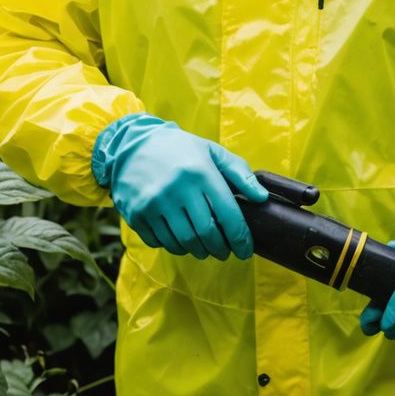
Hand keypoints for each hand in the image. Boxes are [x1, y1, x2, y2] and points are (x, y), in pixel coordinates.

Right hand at [92, 114, 267, 259]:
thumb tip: (262, 198)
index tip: (245, 251)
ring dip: (199, 250)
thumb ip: (240, 173)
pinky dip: (175, 246)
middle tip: (225, 251)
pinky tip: (181, 239)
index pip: (227, 215)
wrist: (132, 144)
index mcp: (200, 172)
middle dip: (220, 249)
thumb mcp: (212, 152)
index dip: (240, 238)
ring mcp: (154, 203)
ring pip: (184, 243)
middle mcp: (177, 189)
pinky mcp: (137, 214)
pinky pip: (161, 243)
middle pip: (206, 235)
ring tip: (205, 247)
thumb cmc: (181, 150)